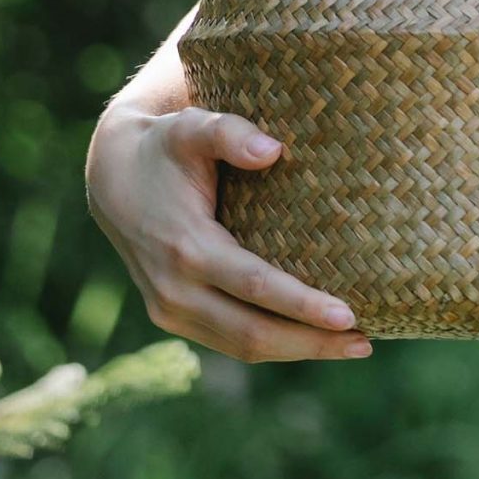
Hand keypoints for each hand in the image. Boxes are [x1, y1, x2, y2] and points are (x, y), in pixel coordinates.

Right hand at [86, 102, 373, 363]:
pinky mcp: (172, 316)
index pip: (255, 286)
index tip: (349, 314)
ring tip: (353, 345)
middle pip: (252, 332)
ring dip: (297, 351)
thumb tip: (275, 151)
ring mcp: (169, 310)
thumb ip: (230, 133)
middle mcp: (173, 290)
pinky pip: (228, 341)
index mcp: (185, 247)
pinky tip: (311, 339)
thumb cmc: (166, 145)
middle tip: (366, 341)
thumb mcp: (193, 127)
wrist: (113, 175)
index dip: (302, 304)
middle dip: (311, 342)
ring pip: (241, 346)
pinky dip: (272, 344)